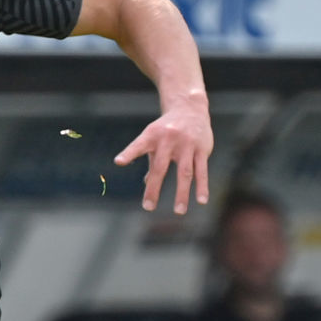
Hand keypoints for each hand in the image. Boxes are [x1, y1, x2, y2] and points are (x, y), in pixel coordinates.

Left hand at [115, 96, 213, 214]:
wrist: (190, 108)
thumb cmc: (166, 129)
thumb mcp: (154, 140)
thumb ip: (151, 161)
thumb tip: (147, 184)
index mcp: (152, 136)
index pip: (138, 146)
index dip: (129, 153)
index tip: (119, 161)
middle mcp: (169, 140)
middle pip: (160, 167)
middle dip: (154, 188)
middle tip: (148, 207)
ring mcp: (187, 144)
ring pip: (184, 172)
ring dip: (182, 193)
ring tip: (179, 211)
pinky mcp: (202, 149)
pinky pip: (202, 170)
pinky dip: (202, 186)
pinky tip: (201, 200)